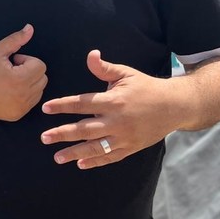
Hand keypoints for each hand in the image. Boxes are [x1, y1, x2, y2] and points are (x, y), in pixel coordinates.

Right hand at [0, 24, 46, 121]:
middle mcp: (22, 96)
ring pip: (39, 91)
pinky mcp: (17, 115)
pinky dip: (25, 96)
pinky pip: (31, 102)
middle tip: (11, 72)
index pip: (40, 66)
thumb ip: (16, 39)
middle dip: (30, 72)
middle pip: (42, 78)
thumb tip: (30, 28)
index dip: (26, 61)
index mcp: (20, 79)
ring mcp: (20, 107)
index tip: (12, 63)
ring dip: (29, 84)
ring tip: (10, 81)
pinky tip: (9, 92)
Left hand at [39, 50, 180, 168]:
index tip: (45, 109)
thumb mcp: (126, 74)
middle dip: (63, 134)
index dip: (63, 105)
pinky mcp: (131, 147)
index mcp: (114, 101)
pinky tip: (80, 164)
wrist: (175, 106)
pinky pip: (111, 157)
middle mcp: (118, 121)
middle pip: (85, 129)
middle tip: (44, 137)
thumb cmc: (146, 87)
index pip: (83, 103)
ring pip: (96, 147)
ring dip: (75, 153)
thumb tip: (90, 54)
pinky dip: (95, 161)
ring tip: (57, 157)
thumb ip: (105, 68)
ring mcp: (125, 137)